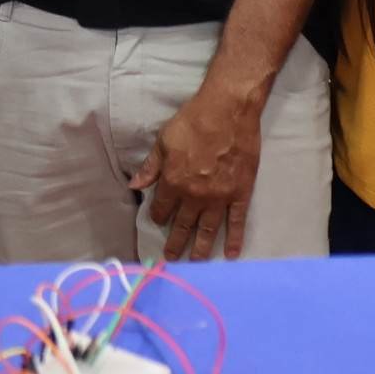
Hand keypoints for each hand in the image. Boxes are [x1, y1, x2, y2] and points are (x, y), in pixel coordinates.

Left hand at [130, 81, 264, 259]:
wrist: (228, 111)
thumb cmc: (193, 121)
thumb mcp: (164, 140)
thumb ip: (151, 166)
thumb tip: (134, 186)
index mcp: (173, 182)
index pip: (162, 208)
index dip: (158, 216)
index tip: (159, 221)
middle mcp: (194, 196)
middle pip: (183, 225)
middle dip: (176, 243)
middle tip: (171, 258)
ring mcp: (219, 198)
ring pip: (208, 230)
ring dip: (201, 249)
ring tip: (195, 262)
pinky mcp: (240, 194)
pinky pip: (237, 222)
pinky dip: (234, 239)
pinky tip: (231, 254)